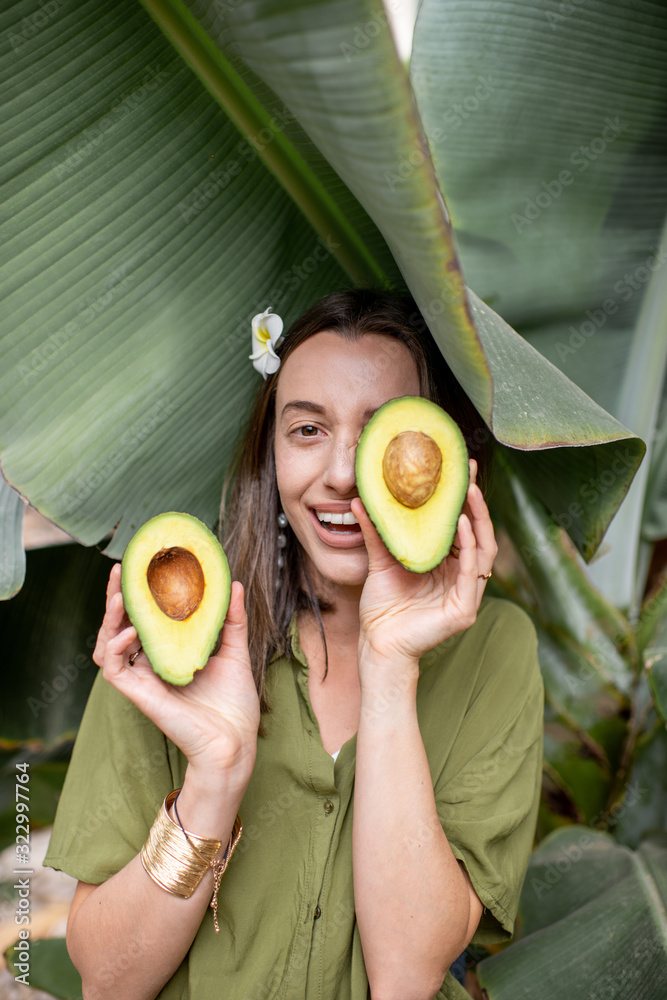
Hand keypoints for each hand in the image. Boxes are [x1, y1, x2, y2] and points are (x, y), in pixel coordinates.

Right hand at [93, 564, 259, 786]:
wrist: (235, 742)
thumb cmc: (234, 704)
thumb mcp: (235, 651)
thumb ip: (232, 619)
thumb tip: (233, 583)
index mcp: (168, 654)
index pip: (143, 619)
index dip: (137, 594)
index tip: (140, 566)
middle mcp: (150, 665)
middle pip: (119, 627)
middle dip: (115, 597)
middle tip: (119, 570)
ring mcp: (142, 680)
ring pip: (107, 645)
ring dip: (108, 620)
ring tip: (119, 597)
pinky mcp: (139, 695)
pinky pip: (112, 669)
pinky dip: (114, 648)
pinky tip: (130, 632)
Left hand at [353, 459, 496, 666]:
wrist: (377, 644)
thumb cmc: (382, 607)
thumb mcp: (379, 560)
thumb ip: (376, 532)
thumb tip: (359, 499)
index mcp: (445, 563)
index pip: (459, 524)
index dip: (460, 497)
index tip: (456, 467)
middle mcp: (460, 575)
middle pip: (476, 531)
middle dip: (474, 500)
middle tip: (467, 470)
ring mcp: (466, 592)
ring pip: (482, 549)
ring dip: (478, 518)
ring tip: (469, 491)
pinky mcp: (464, 608)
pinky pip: (471, 572)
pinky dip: (469, 548)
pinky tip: (463, 525)